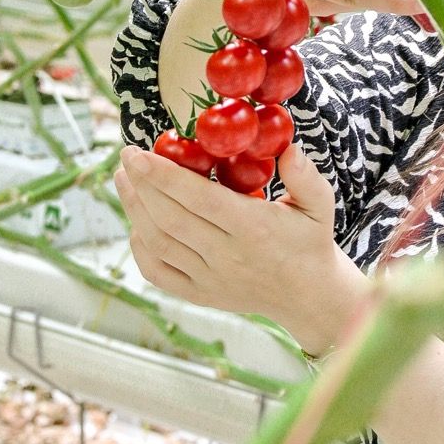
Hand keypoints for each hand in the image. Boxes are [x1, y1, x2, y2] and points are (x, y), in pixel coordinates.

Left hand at [115, 142, 370, 357]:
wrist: (309, 295)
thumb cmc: (310, 240)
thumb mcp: (319, 204)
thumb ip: (305, 176)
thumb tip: (287, 147)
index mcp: (253, 228)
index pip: (199, 200)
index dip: (164, 176)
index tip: (140, 153)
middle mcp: (227, 256)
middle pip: (170, 218)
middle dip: (141, 184)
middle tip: (126, 155)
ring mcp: (210, 279)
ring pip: (159, 243)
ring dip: (135, 209)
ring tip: (124, 179)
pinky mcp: (201, 295)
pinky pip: (159, 273)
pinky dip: (140, 248)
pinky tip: (136, 222)